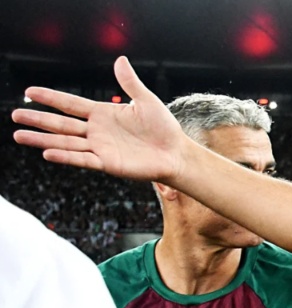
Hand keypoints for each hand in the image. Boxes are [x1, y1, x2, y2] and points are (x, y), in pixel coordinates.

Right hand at [11, 57, 188, 182]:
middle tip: (15, 114)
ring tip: (19, 135)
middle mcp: (97, 131)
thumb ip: (130, 82)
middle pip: (61, 123)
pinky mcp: (107, 163)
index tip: (30, 91)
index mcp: (103, 113)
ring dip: (42, 139)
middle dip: (38, 119)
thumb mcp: (146, 100)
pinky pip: (83, 159)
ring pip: (65, 142)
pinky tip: (48, 153)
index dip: (51, 97)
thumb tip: (120, 59)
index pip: (71, 104)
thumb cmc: (164, 128)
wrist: (176, 153)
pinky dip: (66, 156)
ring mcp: (100, 147)